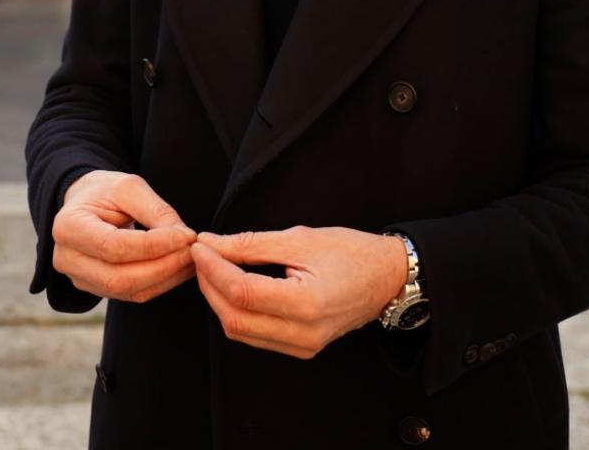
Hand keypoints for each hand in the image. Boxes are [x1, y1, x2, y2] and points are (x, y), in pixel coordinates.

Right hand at [51, 170, 197, 302]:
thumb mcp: (129, 187)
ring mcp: (80, 279)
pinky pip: (134, 294)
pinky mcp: (98, 289)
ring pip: (129, 291)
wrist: (85, 204)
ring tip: (191, 258)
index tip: (187, 236)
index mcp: (68, 227)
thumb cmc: (105, 191)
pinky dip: (161, 283)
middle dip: (164, 266)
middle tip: (194, 250)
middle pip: (120, 277)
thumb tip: (185, 239)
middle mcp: (67, 259)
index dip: (154, 246)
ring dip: (167, 277)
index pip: (114, 247)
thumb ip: (156, 211)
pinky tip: (179, 267)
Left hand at [190, 226, 407, 358]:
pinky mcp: (301, 348)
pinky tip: (234, 287)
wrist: (388, 278)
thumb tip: (211, 243)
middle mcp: (303, 333)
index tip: (200, 245)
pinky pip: (255, 337)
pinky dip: (237, 312)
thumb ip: (251, 244)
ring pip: (239, 331)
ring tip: (214, 268)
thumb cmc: (352, 252)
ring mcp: (303, 346)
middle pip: (233, 318)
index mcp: (306, 303)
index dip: (212, 268)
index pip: (241, 292)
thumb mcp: (300, 239)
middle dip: (209, 284)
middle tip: (203, 254)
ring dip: (219, 300)